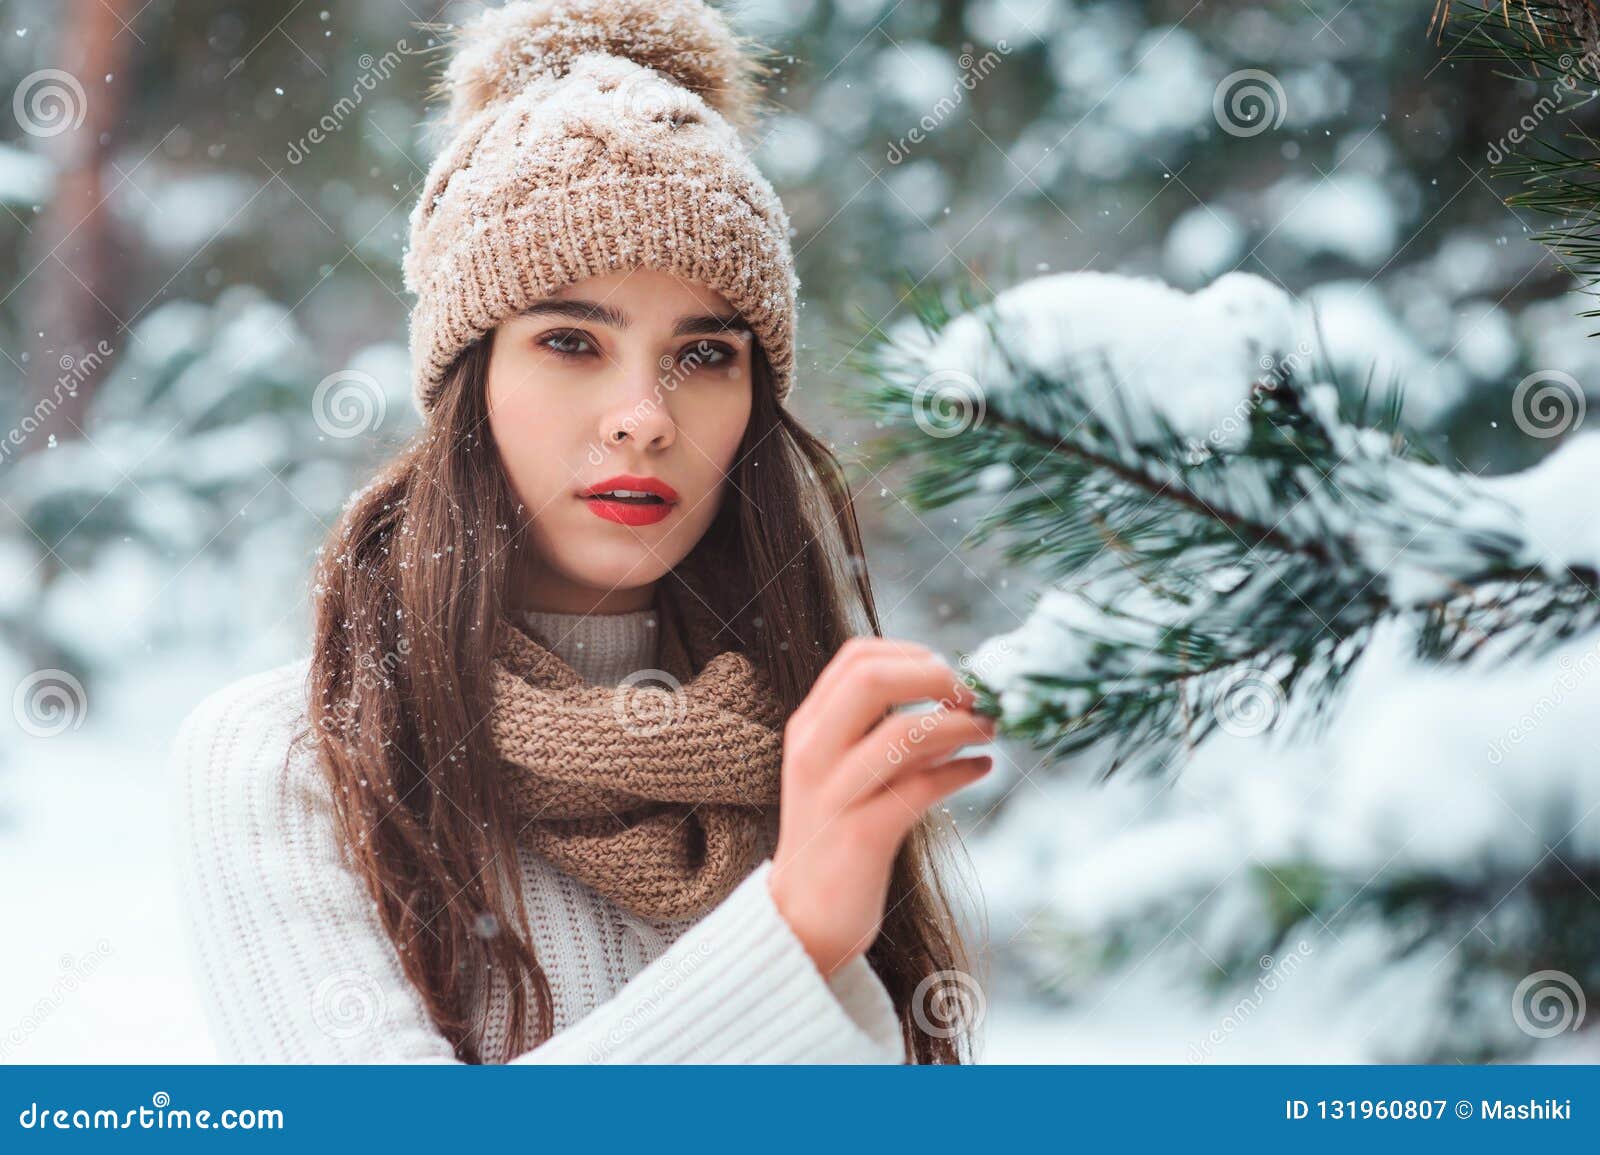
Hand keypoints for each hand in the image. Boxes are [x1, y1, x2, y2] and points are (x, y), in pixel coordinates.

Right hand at [767, 637, 995, 976]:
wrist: (801, 918)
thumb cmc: (836, 836)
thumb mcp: (845, 772)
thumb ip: (882, 732)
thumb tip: (951, 698)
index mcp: (808, 727)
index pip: (855, 657)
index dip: (911, 652)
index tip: (947, 671)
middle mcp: (814, 751)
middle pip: (871, 678)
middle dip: (933, 676)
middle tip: (971, 694)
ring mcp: (835, 792)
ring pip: (903, 732)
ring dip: (959, 724)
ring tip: (989, 729)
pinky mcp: (861, 834)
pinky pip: (921, 788)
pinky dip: (962, 771)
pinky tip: (982, 769)